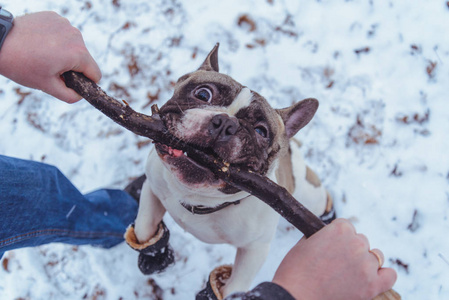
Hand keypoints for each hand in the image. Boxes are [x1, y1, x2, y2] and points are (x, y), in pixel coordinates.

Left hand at [0, 11, 100, 102]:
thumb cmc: (22, 65)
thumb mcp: (48, 87)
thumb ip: (71, 96)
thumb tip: (82, 94)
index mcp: (78, 54)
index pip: (96, 74)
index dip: (86, 82)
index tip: (70, 82)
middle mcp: (76, 36)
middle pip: (85, 59)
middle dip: (72, 66)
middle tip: (50, 67)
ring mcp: (65, 24)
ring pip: (74, 45)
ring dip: (64, 52)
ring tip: (43, 54)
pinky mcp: (54, 17)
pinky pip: (63, 33)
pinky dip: (56, 39)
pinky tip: (40, 42)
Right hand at [273, 218, 396, 299]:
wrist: (295, 296)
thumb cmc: (295, 272)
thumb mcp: (304, 243)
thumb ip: (322, 236)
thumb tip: (331, 237)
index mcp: (339, 229)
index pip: (347, 226)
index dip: (337, 238)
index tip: (331, 247)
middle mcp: (356, 243)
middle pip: (361, 241)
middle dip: (350, 250)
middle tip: (336, 264)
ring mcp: (366, 265)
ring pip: (375, 257)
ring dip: (364, 262)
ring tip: (348, 274)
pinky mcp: (372, 285)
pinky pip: (389, 275)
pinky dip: (384, 276)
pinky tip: (373, 278)